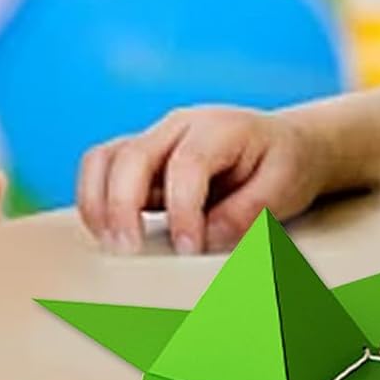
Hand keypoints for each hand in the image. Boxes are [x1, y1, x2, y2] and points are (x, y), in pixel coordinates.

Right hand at [77, 105, 326, 254]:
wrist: (282, 144)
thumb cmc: (283, 164)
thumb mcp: (284, 187)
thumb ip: (247, 212)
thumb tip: (206, 237)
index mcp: (220, 127)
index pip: (187, 164)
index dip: (182, 209)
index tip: (186, 249)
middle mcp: (179, 126)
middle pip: (133, 155)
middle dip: (123, 206)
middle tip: (129, 252)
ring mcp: (154, 139)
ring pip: (104, 158)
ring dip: (98, 202)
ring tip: (110, 244)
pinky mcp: (140, 159)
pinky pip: (102, 170)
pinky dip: (95, 201)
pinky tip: (108, 234)